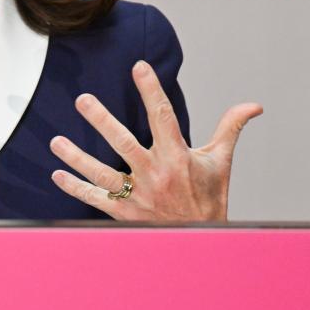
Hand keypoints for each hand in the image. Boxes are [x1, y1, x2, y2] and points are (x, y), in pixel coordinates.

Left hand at [50, 60, 261, 220]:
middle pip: (123, 143)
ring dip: (77, 157)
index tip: (138, 66)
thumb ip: (230, 128)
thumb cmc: (209, 198)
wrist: (202, 242)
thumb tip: (254, 105)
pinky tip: (58, 174)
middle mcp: (155, 175)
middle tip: (82, 99)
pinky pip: (95, 200)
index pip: (163, 116)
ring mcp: (138, 195)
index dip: (151, 90)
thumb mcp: (220, 162)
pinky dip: (75, 188)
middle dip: (102, 120)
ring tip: (56, 142)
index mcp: (178, 157)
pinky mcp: (125, 213)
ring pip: (102, 174)